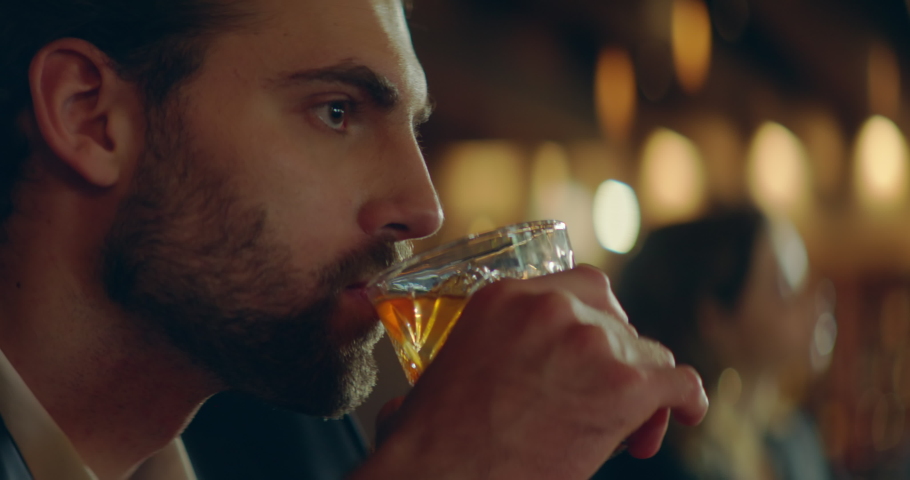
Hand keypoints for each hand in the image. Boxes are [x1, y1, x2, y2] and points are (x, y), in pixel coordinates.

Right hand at [354, 265, 708, 479]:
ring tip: (626, 432)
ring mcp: (589, 341)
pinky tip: (685, 414)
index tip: (591, 355)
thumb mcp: (445, 371)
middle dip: (616, 361)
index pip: (578, 289)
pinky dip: (686, 401)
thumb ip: (477, 357)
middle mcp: (551, 306)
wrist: (439, 476)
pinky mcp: (624, 385)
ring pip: (646, 354)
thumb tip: (434, 400)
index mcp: (506, 297)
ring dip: (642, 389)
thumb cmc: (432, 442)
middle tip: (603, 402)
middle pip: (616, 321)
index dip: (594, 324)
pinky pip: (679, 383)